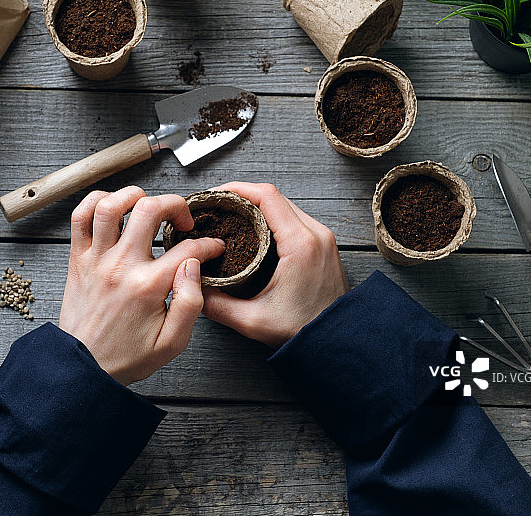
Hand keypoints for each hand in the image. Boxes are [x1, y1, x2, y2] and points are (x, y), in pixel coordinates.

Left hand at [59, 187, 224, 385]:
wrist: (83, 368)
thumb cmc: (127, 356)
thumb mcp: (173, 343)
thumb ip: (191, 303)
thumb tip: (193, 265)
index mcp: (148, 286)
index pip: (188, 249)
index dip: (208, 245)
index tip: (213, 247)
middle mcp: (120, 266)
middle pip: (150, 209)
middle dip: (176, 205)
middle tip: (182, 221)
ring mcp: (96, 259)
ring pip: (111, 204)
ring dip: (134, 196)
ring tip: (148, 207)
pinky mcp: (78, 259)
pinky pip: (79, 216)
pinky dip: (96, 202)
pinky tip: (114, 209)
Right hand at [202, 183, 348, 348]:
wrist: (337, 341)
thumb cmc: (304, 330)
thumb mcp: (253, 320)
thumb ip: (218, 306)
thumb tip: (193, 289)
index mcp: (301, 243)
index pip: (267, 196)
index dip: (236, 189)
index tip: (214, 195)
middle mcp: (316, 233)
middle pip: (275, 197)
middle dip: (242, 196)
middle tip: (216, 207)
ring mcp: (322, 237)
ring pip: (285, 206)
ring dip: (257, 205)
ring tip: (230, 216)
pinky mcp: (323, 245)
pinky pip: (294, 218)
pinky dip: (271, 217)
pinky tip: (253, 229)